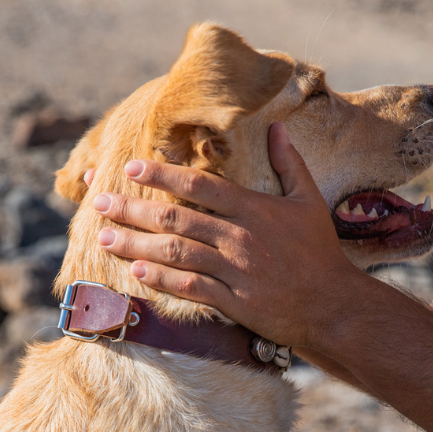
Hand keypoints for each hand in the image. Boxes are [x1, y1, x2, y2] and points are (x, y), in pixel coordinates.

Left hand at [91, 122, 359, 348]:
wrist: (334, 305)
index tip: (130, 168)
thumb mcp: (310, 201)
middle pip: (176, 218)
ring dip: (136, 245)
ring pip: (176, 253)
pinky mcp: (234, 302)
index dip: (162, 174)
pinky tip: (136, 274)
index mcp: (254, 208)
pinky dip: (162, 281)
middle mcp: (239, 237)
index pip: (200, 185)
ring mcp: (235, 271)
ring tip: (104, 238)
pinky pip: (191, 289)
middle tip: (98, 202)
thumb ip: (290, 163)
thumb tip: (277, 126)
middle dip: (132, 209)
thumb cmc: (320, 253)